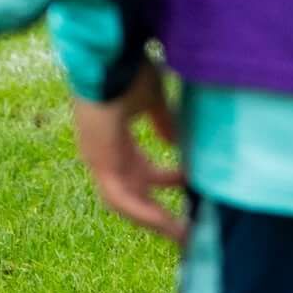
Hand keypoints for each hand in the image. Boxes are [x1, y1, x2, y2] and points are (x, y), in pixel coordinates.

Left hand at [74, 62, 193, 241]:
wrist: (109, 58)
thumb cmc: (127, 71)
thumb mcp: (153, 101)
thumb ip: (163, 123)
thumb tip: (175, 142)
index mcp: (118, 141)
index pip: (142, 173)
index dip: (166, 184)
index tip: (192, 188)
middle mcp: (107, 156)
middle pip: (135, 195)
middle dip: (160, 214)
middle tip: (187, 230)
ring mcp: (100, 161)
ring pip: (127, 203)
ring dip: (154, 220)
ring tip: (181, 234)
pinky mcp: (99, 164)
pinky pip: (120, 198)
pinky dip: (142, 212)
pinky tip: (165, 222)